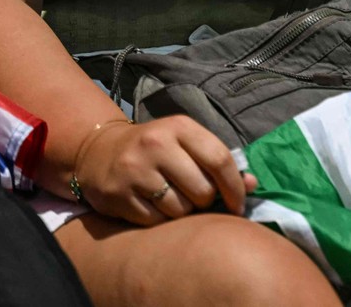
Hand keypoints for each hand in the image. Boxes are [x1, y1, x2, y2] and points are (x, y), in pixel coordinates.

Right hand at [75, 115, 255, 225]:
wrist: (98, 150)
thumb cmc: (156, 148)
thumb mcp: (186, 143)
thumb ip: (218, 161)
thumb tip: (252, 184)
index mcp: (180, 127)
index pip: (220, 160)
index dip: (235, 187)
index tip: (239, 204)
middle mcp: (156, 145)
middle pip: (202, 190)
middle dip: (205, 201)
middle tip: (197, 198)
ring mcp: (134, 171)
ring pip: (179, 210)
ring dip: (182, 213)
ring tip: (172, 199)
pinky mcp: (117, 195)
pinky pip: (154, 222)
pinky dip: (160, 221)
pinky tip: (152, 206)